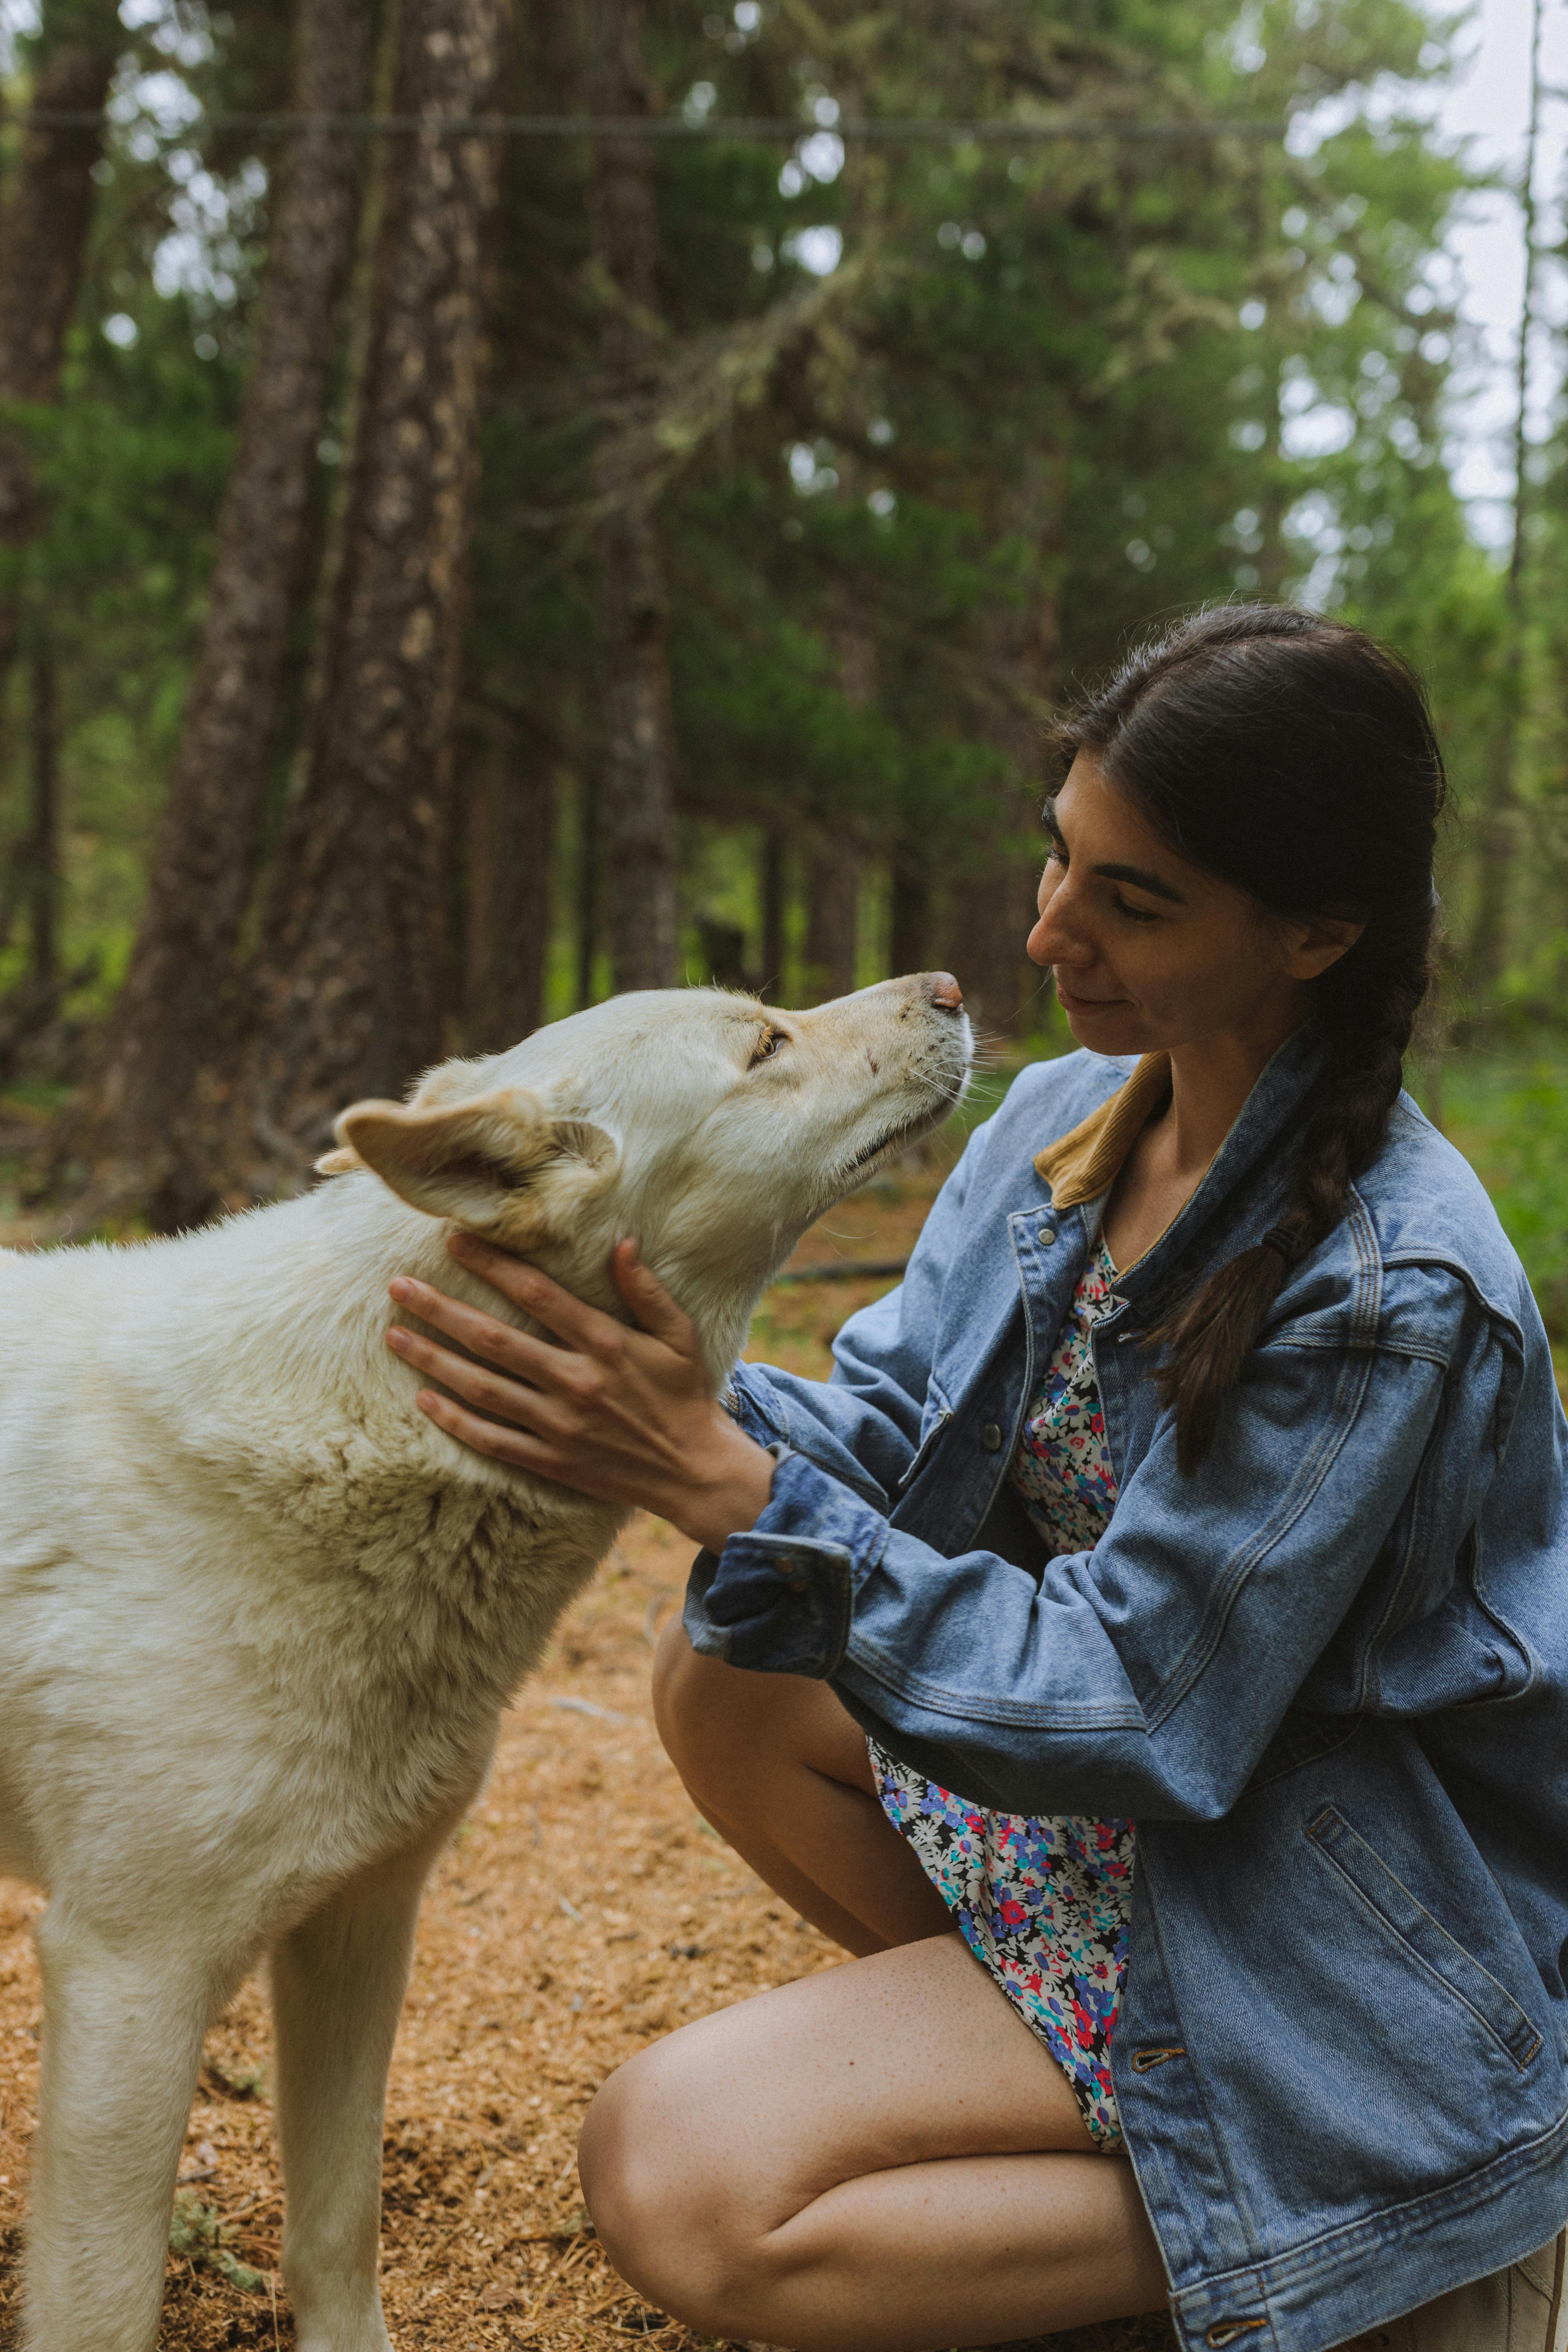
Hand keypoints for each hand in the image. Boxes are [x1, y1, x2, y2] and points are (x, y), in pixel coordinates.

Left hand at [385, 1233, 775, 1553]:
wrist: (693, 1470)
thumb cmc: (684, 1394)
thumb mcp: (679, 1334)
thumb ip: (646, 1289)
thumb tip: (621, 1242)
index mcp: (605, 1343)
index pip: (536, 1294)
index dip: (492, 1265)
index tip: (454, 1241)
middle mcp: (575, 1381)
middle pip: (493, 1339)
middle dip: (441, 1309)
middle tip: (398, 1286)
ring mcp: (558, 1424)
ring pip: (481, 1388)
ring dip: (433, 1360)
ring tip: (394, 1335)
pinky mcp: (550, 1459)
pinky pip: (490, 1439)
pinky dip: (454, 1420)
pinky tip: (422, 1399)